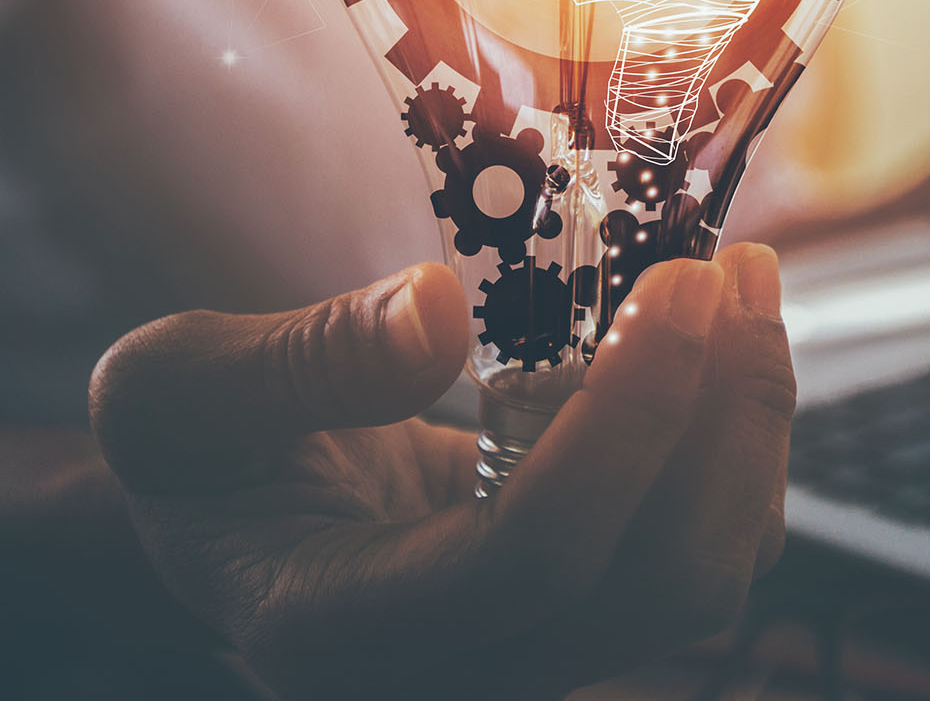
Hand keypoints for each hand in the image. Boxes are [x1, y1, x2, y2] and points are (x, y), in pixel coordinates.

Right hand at [88, 246, 793, 700]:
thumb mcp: (177, 391)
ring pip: (703, 579)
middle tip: (733, 269)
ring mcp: (535, 658)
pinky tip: (725, 343)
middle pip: (654, 585)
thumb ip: (295, 361)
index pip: (531, 556)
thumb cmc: (203, 451)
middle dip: (722, 416)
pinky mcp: (587, 618)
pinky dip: (740, 447)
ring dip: (752, 425)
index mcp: (340, 630)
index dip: (627, 421)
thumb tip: (440, 317)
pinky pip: (705, 554)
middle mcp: (458, 673)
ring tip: (747, 284)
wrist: (240, 520)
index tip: (678, 284)